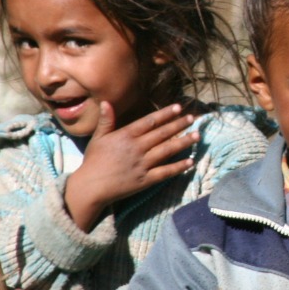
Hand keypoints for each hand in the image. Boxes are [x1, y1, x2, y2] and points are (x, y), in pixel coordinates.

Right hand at [65, 102, 199, 228]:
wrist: (91, 187)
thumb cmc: (94, 161)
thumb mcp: (98, 138)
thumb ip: (106, 121)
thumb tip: (106, 102)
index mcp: (125, 136)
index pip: (149, 122)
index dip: (165, 114)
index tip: (178, 108)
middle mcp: (136, 148)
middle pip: (162, 134)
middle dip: (179, 125)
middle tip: (193, 118)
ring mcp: (142, 164)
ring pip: (167, 151)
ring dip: (183, 142)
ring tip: (197, 136)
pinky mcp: (145, 180)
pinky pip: (165, 172)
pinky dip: (178, 167)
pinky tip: (190, 161)